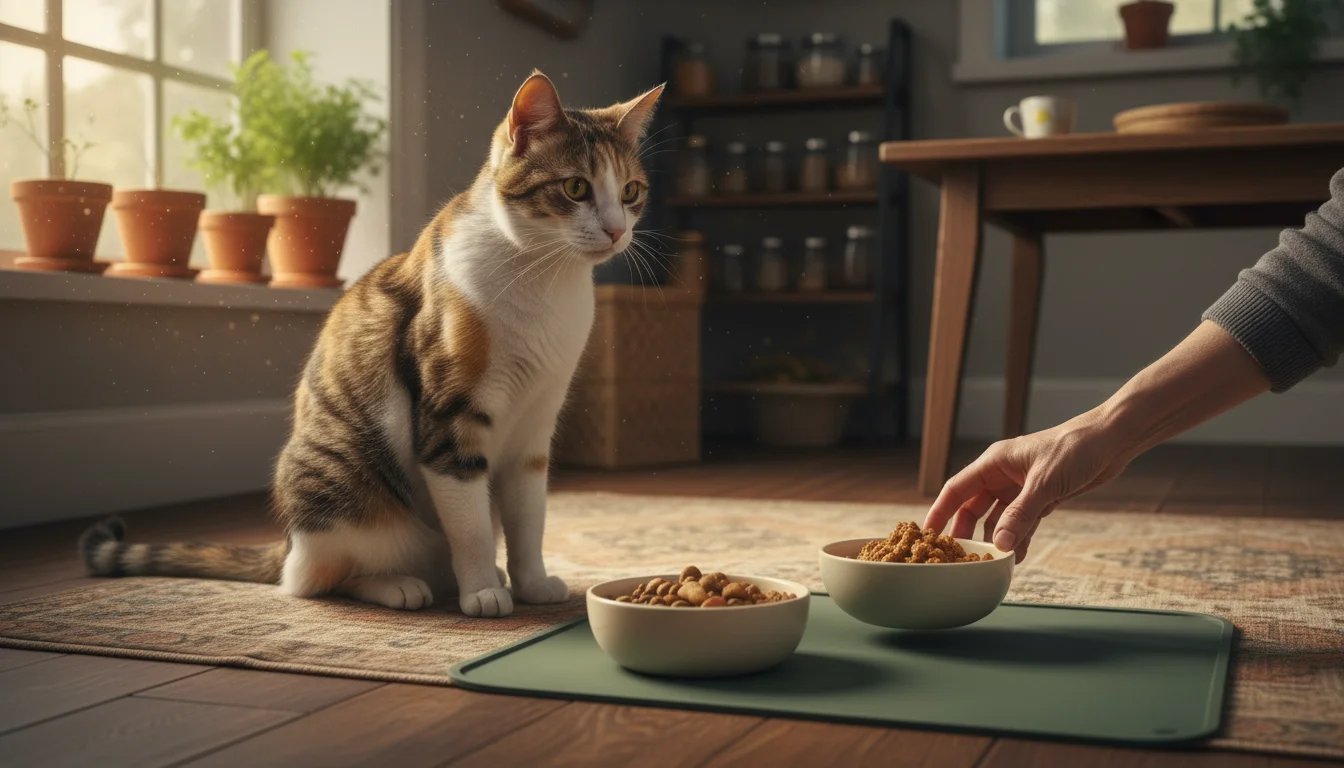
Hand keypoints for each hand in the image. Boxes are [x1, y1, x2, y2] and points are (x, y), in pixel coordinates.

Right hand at [922, 411, 1133, 562]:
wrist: (1112, 441)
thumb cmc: (1075, 448)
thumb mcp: (1044, 484)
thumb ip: (1020, 515)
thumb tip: (1000, 545)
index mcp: (995, 462)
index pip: (957, 489)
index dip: (940, 511)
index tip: (928, 534)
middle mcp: (1004, 474)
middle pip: (974, 506)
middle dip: (966, 531)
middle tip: (958, 556)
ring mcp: (1022, 487)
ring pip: (999, 517)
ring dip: (996, 538)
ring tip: (989, 562)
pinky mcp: (1042, 497)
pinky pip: (1022, 522)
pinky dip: (1019, 538)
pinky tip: (1017, 556)